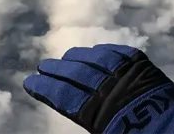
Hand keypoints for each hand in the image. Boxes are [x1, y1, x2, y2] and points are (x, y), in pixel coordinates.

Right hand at [23, 45, 173, 133]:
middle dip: (56, 70)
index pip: (64, 98)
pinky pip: (120, 52)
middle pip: (76, 75)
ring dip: (78, 57)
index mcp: (99, 114)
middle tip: (42, 66)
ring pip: (95, 59)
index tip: (29, 82)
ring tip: (65, 57)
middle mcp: (109, 89)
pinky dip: (104, 50)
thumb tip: (74, 107)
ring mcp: (127, 75)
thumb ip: (93, 122)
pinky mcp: (144, 67)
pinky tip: (97, 50)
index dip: (45, 89)